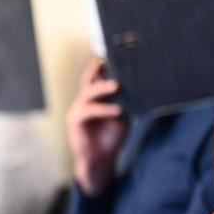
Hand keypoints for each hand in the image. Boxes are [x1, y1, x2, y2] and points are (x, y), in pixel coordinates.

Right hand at [66, 58, 126, 195]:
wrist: (100, 161)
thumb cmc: (111, 138)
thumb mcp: (122, 118)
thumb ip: (124, 103)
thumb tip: (139, 88)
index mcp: (94, 99)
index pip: (96, 78)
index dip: (101, 66)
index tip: (110, 53)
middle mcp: (84, 101)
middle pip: (88, 80)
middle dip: (97, 69)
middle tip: (107, 60)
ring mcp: (78, 110)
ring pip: (88, 93)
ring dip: (102, 88)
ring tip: (117, 86)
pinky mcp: (75, 121)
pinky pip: (89, 111)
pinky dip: (103, 110)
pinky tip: (117, 111)